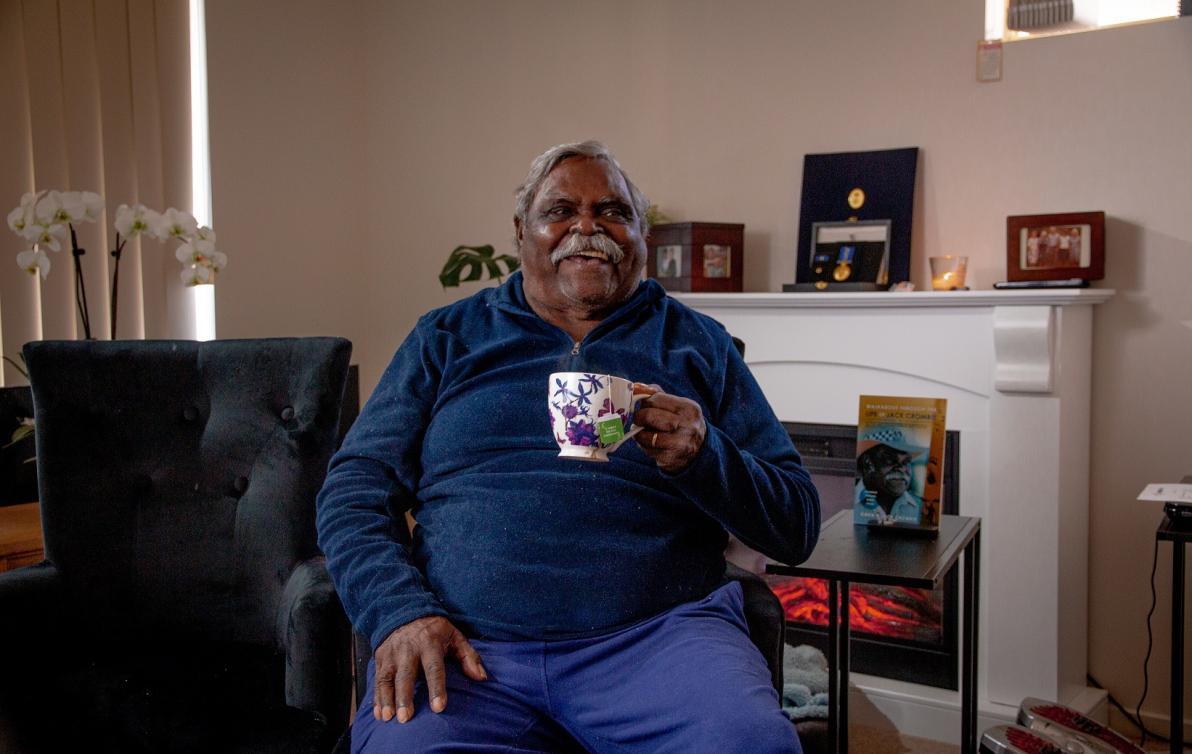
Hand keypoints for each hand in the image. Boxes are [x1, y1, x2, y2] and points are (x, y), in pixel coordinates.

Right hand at [372, 615, 486, 722]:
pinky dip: (376, 697)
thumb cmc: (435, 631)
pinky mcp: (380, 658)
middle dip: (404, 696)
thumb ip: (469, 657)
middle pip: (406, 675)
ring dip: (386, 699)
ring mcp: (391, 654)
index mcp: (429, 643)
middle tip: (406, 718)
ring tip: (387, 718)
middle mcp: (408, 649)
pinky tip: (378, 714)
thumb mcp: (455, 636)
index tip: (438, 707)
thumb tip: (481, 678)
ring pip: (387, 678)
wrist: (406, 612)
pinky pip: (377, 679)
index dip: (436, 688)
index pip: (434, 667)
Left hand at [633, 384, 706, 473]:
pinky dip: (644, 446)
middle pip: (649, 416)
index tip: (644, 406)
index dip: (645, 402)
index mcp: (688, 408)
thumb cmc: (683, 423)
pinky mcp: (671, 458)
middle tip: (640, 420)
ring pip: (646, 436)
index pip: (655, 399)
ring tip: (643, 432)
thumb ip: (658, 395)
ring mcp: (680, 443)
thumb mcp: (678, 406)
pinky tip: (650, 444)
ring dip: (640, 434)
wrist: (700, 450)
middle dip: (640, 417)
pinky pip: (648, 450)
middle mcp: (687, 425)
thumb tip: (636, 387)